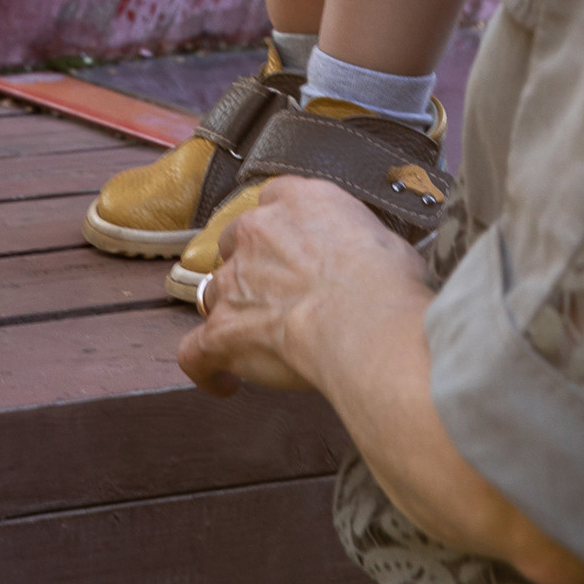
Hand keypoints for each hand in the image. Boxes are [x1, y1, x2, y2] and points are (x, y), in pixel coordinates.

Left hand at [177, 176, 424, 401]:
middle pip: (236, 246)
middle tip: (278, 300)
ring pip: (215, 293)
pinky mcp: (223, 330)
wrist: (363, 320)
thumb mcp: (385, 240)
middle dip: (251, 270)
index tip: (293, 253)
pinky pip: (197, 351)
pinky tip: (224, 382)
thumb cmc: (386, 283)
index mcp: (298, 201)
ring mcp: (234, 280)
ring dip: (231, 314)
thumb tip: (373, 261)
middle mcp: (257, 231)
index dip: (281, 232)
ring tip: (255, 342)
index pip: (274, 203)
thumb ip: (359, 242)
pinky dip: (206, 368)